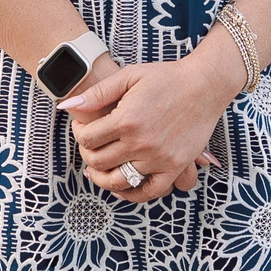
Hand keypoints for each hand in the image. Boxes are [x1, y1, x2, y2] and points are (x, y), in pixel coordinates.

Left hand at [62, 53, 236, 202]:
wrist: (204, 85)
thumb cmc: (166, 77)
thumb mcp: (129, 76)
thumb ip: (98, 93)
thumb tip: (66, 106)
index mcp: (126, 120)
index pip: (87, 139)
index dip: (79, 133)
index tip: (82, 127)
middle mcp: (141, 143)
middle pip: (99, 161)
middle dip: (87, 153)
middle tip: (90, 145)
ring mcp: (158, 158)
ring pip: (119, 180)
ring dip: (102, 178)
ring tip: (97, 170)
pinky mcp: (175, 167)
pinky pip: (149, 192)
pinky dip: (132, 194)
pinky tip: (122, 187)